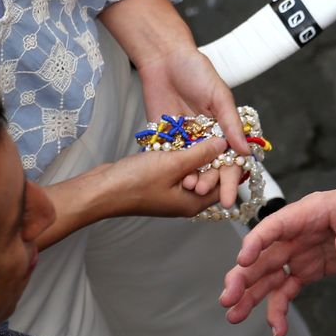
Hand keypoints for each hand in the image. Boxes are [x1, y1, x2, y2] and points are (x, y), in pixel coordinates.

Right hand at [38, 138, 230, 247]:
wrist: (101, 189)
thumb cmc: (136, 182)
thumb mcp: (174, 164)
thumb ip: (201, 154)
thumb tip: (224, 144)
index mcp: (193, 203)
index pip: (223, 186)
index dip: (230, 166)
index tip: (233, 144)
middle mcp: (185, 200)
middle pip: (209, 177)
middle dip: (213, 157)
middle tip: (214, 135)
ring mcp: (171, 191)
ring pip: (193, 169)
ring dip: (196, 153)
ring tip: (200, 132)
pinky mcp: (159, 181)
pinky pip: (177, 166)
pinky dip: (181, 154)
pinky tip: (181, 138)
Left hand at [136, 45, 249, 208]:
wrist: (164, 59)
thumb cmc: (196, 70)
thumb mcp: (219, 95)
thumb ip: (231, 123)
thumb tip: (246, 151)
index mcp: (224, 129)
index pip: (231, 160)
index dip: (230, 179)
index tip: (228, 196)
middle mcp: (207, 138)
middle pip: (212, 168)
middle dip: (210, 183)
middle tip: (204, 191)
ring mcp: (187, 140)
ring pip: (192, 167)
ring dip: (192, 179)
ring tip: (189, 187)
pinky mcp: (166, 138)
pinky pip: (172, 158)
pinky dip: (174, 169)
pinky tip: (174, 179)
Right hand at [220, 176, 335, 335]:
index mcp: (309, 213)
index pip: (275, 226)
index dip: (256, 242)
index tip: (242, 260)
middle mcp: (297, 233)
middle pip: (263, 256)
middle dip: (243, 277)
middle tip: (228, 299)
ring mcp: (300, 253)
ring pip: (268, 276)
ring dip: (250, 296)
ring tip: (234, 317)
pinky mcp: (308, 269)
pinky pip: (286, 290)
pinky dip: (278, 308)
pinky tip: (276, 329)